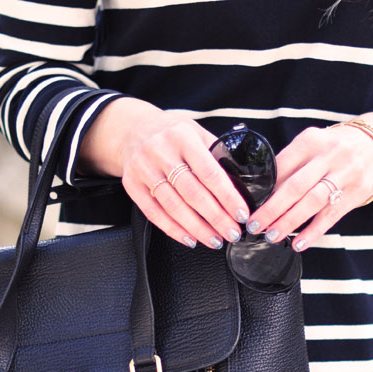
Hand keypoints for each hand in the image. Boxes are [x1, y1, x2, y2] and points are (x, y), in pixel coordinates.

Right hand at [79, 97, 248, 248]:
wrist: (131, 129)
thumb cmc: (171, 133)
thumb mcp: (196, 131)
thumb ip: (215, 153)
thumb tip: (241, 183)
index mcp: (183, 137)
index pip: (209, 172)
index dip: (227, 197)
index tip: (241, 213)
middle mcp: (161, 152)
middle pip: (192, 193)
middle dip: (216, 218)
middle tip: (233, 233)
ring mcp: (144, 169)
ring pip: (174, 207)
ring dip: (197, 228)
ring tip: (215, 240)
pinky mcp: (131, 185)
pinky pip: (153, 213)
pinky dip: (173, 229)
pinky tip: (190, 238)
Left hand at [244, 113, 372, 251]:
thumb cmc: (332, 149)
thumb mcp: (312, 145)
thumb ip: (291, 164)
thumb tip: (260, 192)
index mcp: (310, 140)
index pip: (281, 166)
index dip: (263, 188)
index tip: (247, 205)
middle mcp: (328, 156)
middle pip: (294, 186)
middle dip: (271, 209)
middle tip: (253, 226)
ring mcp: (344, 175)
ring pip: (312, 202)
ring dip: (289, 222)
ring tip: (271, 236)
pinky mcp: (356, 194)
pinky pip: (330, 216)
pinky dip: (313, 232)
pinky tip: (298, 243)